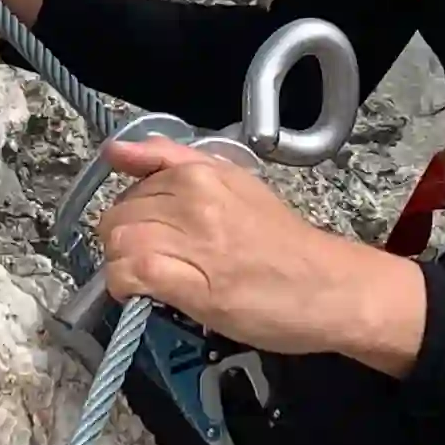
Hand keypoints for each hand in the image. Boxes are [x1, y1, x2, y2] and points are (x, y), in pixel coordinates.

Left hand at [99, 138, 425, 370]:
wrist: (329, 287)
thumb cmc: (285, 243)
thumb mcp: (234, 183)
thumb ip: (174, 162)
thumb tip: (115, 150)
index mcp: (203, 172)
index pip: (132, 184)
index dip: (134, 214)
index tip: (154, 234)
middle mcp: (194, 198)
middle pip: (118, 216)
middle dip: (124, 242)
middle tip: (155, 263)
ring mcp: (193, 239)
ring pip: (119, 243)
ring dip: (124, 266)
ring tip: (152, 281)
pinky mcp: (192, 283)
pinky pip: (131, 273)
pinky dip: (125, 287)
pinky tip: (144, 295)